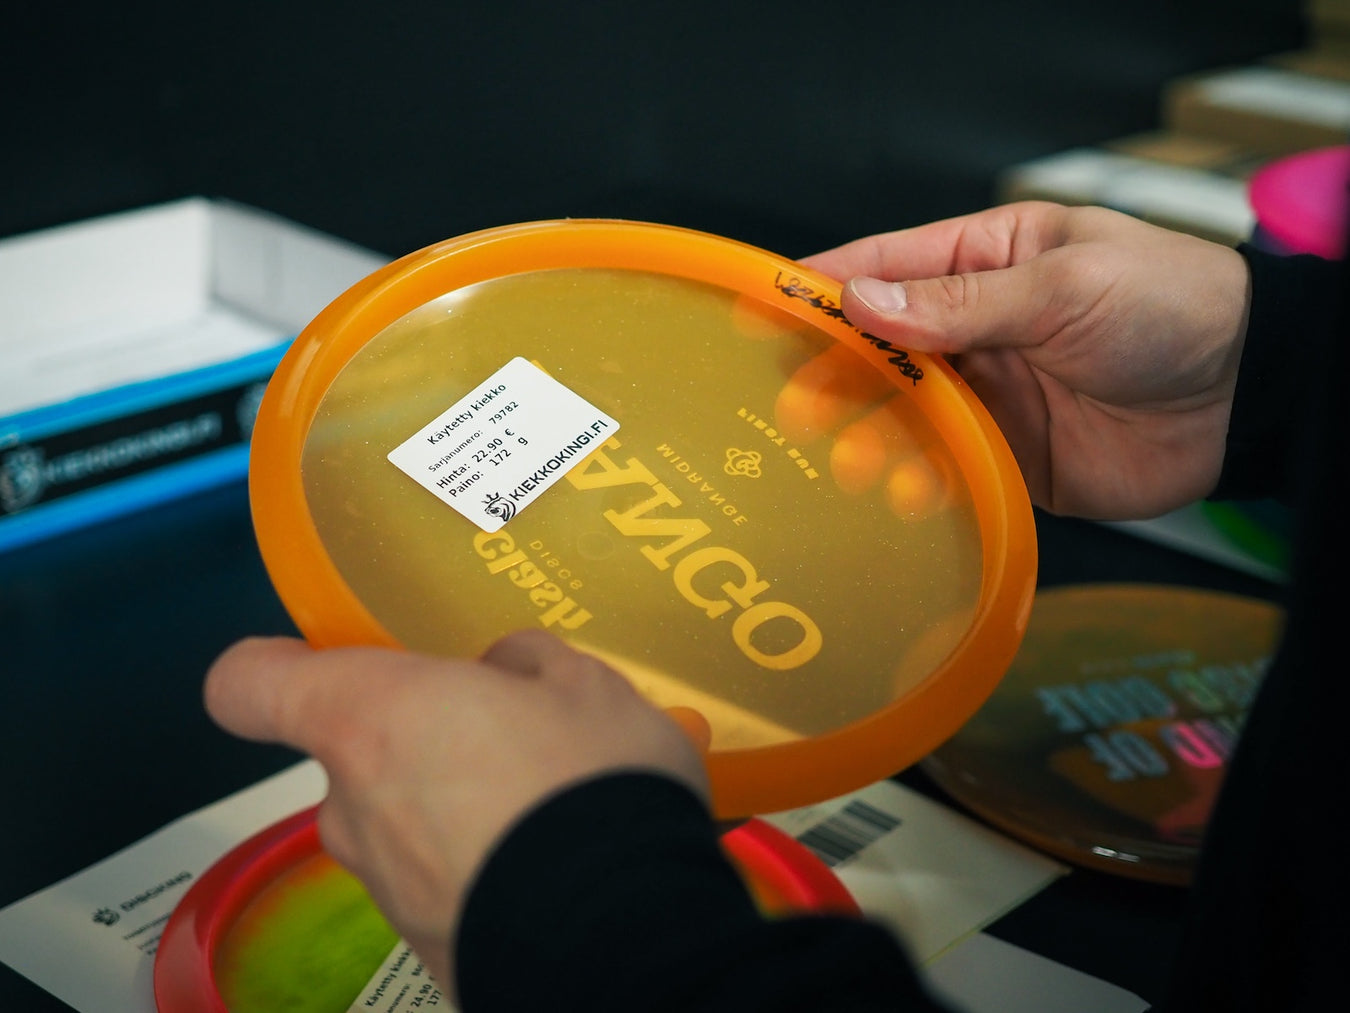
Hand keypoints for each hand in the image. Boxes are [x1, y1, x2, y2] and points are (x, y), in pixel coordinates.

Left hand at [203, 630, 709, 992]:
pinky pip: (443, 887)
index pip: (250, 685)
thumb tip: (505, 672)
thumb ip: (523, 664)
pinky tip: (558, 864)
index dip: (278, 665)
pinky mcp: (428, 953)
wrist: (630, 938)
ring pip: (405, 825)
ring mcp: (386, 891)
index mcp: (371, 719)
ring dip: (460, 810)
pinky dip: (485, 871)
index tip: (326, 660)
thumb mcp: (583, 686)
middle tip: (511, 737)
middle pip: (357, 757)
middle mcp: (354, 808)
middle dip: (424, 743)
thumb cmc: (589, 785)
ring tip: (551, 806)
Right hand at [799, 201, 1251, 519]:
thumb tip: (860, 303)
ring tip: (840, 459)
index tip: (759, 309)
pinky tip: (899, 492)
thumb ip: (961, 305)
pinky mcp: (1008, 454)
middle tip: (789, 404)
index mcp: (985, 260)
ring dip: (867, 434)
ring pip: (904, 412)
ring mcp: (989, 393)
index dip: (820, 288)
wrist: (1244, 396)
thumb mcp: (1064, 287)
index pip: (884, 269)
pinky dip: (916, 480)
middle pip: (879, 348)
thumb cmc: (1169, 307)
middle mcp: (976, 328)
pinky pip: (947, 466)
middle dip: (831, 374)